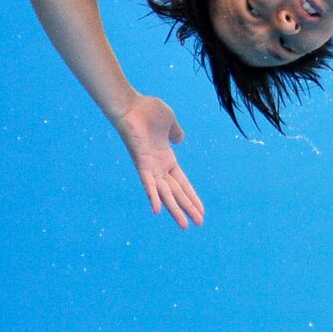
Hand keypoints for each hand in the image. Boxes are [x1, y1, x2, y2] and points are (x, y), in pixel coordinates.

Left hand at [110, 94, 204, 228]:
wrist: (131, 106)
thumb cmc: (148, 111)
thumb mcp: (170, 122)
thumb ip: (176, 132)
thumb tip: (180, 139)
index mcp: (167, 159)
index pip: (183, 182)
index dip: (192, 196)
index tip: (201, 210)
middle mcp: (158, 167)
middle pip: (177, 192)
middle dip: (188, 207)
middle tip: (199, 223)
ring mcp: (150, 167)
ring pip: (165, 193)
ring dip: (175, 209)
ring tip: (184, 225)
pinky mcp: (141, 163)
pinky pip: (148, 183)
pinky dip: (153, 196)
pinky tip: (157, 210)